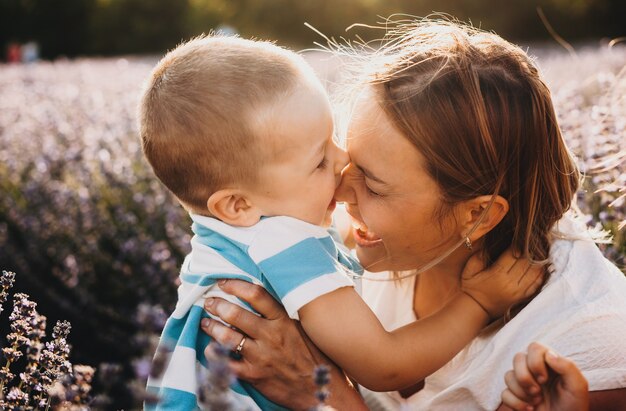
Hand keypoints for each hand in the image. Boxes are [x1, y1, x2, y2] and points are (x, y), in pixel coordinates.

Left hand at [200, 280, 364, 409]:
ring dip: (212, 326)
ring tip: (206, 321)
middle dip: (217, 305)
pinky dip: (214, 355)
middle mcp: (271, 335)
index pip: (256, 295)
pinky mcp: (254, 375)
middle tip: (209, 302)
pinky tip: (210, 350)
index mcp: (283, 320)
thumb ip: (283, 314)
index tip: (223, 282)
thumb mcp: (303, 329)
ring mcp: (261, 356)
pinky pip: (226, 363)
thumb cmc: (314, 357)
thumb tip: (261, 296)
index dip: (236, 285)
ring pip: (227, 336)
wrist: (320, 390)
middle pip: (236, 313)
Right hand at [460, 249, 543, 317]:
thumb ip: (478, 257)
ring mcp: (518, 291)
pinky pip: (537, 284)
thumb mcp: (469, 271)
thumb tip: (489, 244)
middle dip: (530, 250)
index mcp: (497, 274)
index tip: (520, 237)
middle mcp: (510, 283)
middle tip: (533, 241)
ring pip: (535, 272)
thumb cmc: (472, 288)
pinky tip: (542, 266)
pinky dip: (541, 274)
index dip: (518, 245)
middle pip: (526, 262)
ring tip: (540, 251)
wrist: (476, 309)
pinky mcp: (523, 297)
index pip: (513, 254)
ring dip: (538, 261)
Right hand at [501, 342, 588, 410]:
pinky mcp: (515, 396)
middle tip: (537, 392)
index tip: (544, 380)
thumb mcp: (578, 387)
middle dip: (525, 377)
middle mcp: (534, 370)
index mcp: (550, 364)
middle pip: (517, 358)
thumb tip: (548, 354)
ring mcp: (523, 383)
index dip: (535, 362)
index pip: (534, 347)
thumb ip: (568, 366)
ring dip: (522, 392)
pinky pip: (504, 393)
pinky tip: (529, 409)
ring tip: (536, 402)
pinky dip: (516, 404)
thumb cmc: (573, 407)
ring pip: (508, 376)